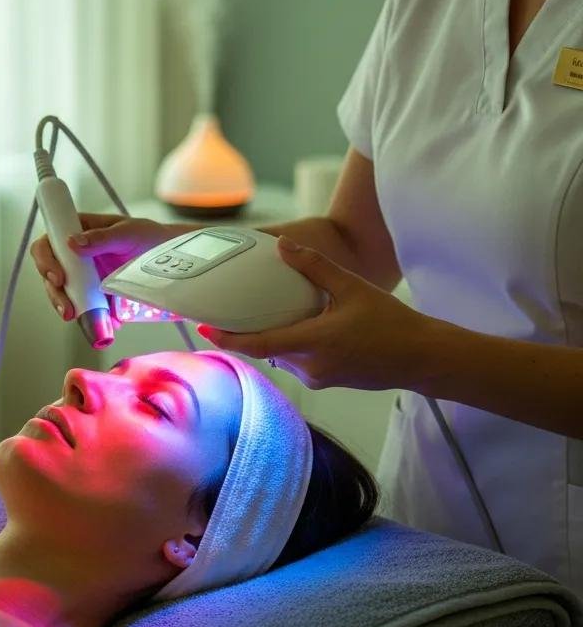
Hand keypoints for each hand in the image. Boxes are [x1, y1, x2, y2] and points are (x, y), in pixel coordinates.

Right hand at [30, 212, 171, 321]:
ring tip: (89, 325)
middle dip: (56, 295)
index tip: (58, 277)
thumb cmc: (149, 238)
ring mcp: (84, 278)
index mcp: (78, 233)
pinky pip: (86, 310)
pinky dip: (93, 321)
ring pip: (65, 296)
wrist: (172, 260)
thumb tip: (72, 242)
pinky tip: (107, 327)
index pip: (48, 245)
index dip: (45, 261)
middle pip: (51, 275)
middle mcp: (75, 256)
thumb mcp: (128, 233)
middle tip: (69, 310)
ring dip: (72, 311)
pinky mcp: (95, 297)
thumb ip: (102, 237)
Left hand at [197, 236, 429, 391]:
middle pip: (265, 350)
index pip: (258, 345)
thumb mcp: (352, 287)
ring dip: (270, 338)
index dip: (227, 339)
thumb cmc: (391, 323)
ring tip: (257, 314)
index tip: (203, 330)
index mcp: (314, 344)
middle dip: (245, 333)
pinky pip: (297, 362)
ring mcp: (318, 377)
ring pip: (281, 356)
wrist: (423, 358)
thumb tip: (282, 245)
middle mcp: (310, 367)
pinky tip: (293, 325)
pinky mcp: (326, 380)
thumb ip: (314, 266)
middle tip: (224, 314)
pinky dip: (288, 344)